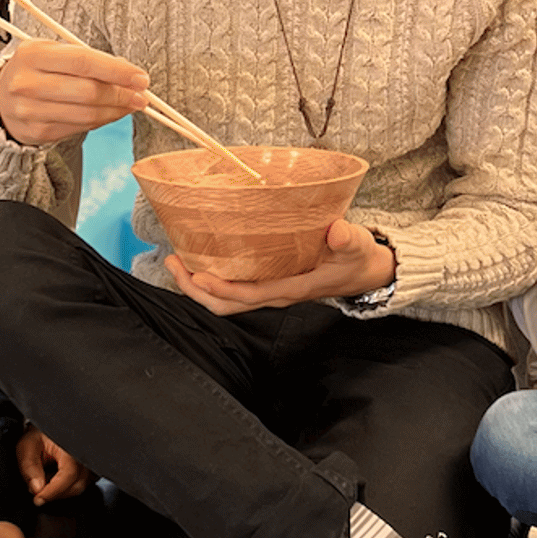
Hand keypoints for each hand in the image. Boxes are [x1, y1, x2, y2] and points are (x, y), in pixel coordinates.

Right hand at [0, 37, 147, 146]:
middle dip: (121, 94)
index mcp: (33, 55)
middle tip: (141, 95)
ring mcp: (30, 111)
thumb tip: (128, 72)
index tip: (140, 77)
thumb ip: (88, 59)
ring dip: (116, 110)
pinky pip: (79, 127)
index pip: (83, 62)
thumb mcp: (53, 53)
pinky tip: (110, 113)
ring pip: (86, 114)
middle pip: (87, 92)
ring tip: (131, 104)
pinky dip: (101, 120)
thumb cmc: (36, 70)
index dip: (116, 71)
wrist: (0, 98)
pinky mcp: (37, 132)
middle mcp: (27, 83)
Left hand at [15, 428, 91, 504]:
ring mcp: (91, 461)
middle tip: (37, 489)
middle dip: (55, 493)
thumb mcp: (27, 446)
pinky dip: (67, 488)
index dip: (53, 491)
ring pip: (80, 487)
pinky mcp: (91, 469)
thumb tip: (37, 488)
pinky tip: (56, 480)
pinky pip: (82, 485)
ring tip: (46, 479)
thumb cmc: (39, 434)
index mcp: (72, 445)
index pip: (69, 474)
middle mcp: (86, 453)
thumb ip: (29, 467)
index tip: (38, 499)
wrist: (47, 428)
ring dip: (61, 491)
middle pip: (77, 484)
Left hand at [164, 217, 392, 316]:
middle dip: (196, 289)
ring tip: (175, 260)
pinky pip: (233, 289)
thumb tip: (337, 232)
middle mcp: (275, 294)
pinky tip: (200, 259)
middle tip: (172, 262)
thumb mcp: (356, 244)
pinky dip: (211, 279)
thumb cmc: (356, 256)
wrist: (363, 272)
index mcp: (291, 288)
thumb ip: (348, 239)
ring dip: (197, 285)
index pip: (249, 295)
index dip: (221, 289)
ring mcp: (269, 291)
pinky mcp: (268, 283)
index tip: (197, 273)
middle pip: (226, 305)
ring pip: (225, 301)